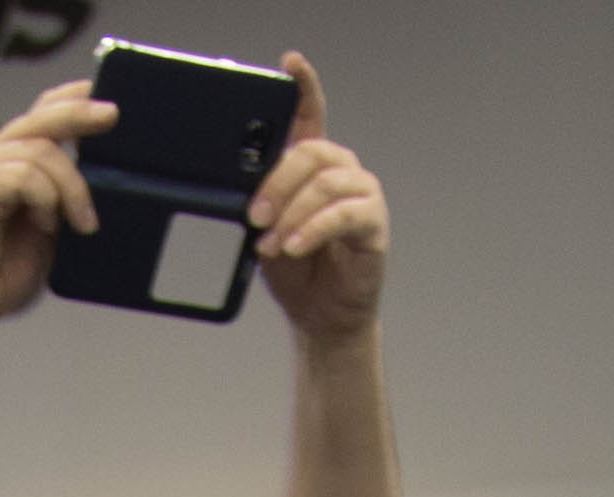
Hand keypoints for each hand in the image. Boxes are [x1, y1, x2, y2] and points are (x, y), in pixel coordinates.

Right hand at [0, 80, 111, 340]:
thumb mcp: (51, 227)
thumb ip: (67, 197)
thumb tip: (106, 177)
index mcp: (16, 159)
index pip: (46, 111)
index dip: (76, 99)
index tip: (110, 100)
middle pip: (44, 116)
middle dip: (81, 113)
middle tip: (112, 116)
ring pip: (41, 150)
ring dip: (71, 187)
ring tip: (81, 223)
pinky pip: (23, 175)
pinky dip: (44, 200)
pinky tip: (46, 226)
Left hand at [252, 56, 387, 343]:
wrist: (319, 316)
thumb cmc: (293, 270)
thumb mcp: (264, 230)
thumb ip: (258, 201)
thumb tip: (240, 189)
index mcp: (311, 165)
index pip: (310, 115)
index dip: (303, 86)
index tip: (290, 63)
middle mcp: (340, 170)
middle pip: (312, 151)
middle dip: (277, 181)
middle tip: (254, 214)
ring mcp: (361, 194)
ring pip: (326, 183)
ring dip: (292, 212)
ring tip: (271, 243)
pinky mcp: (373, 224)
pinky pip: (345, 215)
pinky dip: (314, 229)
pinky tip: (295, 246)